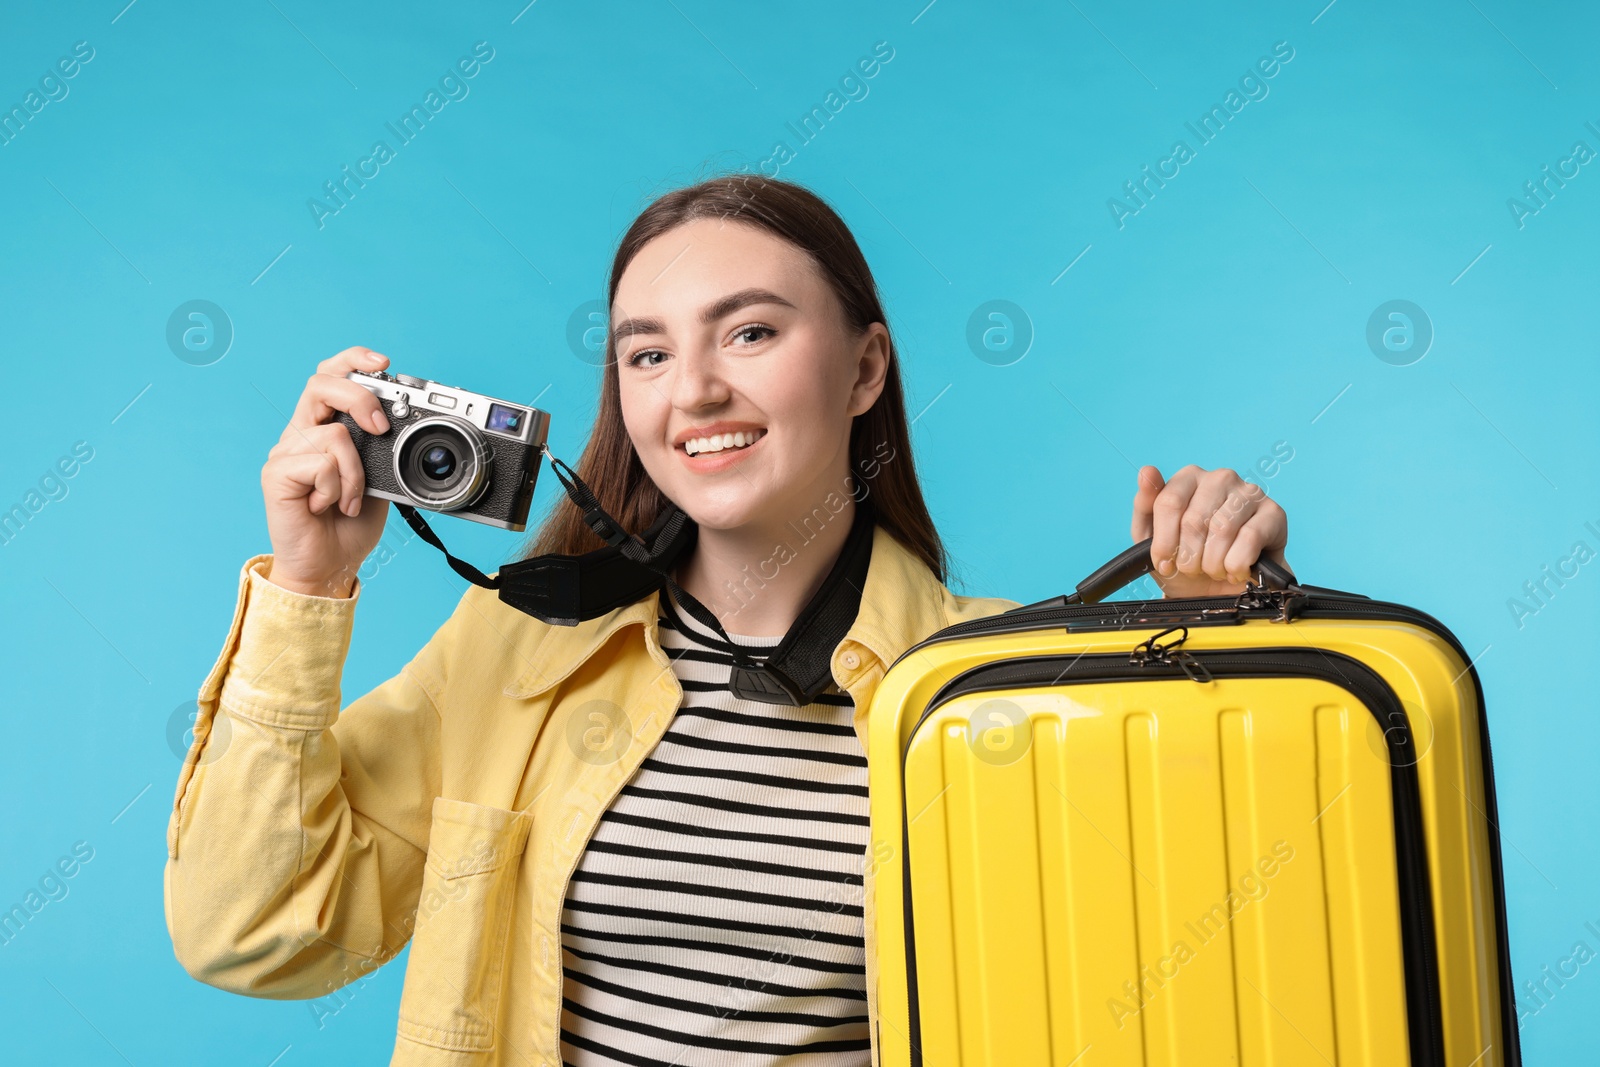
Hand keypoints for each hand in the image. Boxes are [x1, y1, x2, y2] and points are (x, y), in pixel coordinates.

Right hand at [260, 347, 393, 597]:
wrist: (330, 566)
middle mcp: (301, 433)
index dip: (352, 360)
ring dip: (356, 472)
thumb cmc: (350, 525)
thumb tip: (401, 424)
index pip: (330, 376)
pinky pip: (321, 463)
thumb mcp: (381, 479)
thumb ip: (382, 449)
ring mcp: (285, 453)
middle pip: (321, 384)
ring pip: (332, 433)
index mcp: (324, 427)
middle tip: (381, 427)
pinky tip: (330, 506)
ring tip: (351, 499)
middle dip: (359, 397)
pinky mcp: (276, 474)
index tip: (384, 363)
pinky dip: (339, 488)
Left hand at [1131, 464, 1290, 597]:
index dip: (1164, 542)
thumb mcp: (1151, 538)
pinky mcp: (1274, 513)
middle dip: (1189, 557)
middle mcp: (1221, 478)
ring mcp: (1250, 492)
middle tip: (1193, 570)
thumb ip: (1144, 505)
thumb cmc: (1185, 560)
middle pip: (1194, 520)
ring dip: (1213, 563)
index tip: (1165, 563)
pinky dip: (1237, 564)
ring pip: (1222, 529)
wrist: (1218, 594)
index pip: (1169, 503)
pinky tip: (1235, 570)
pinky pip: (1250, 538)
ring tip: (1214, 570)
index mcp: (1189, 477)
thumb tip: (1146, 471)